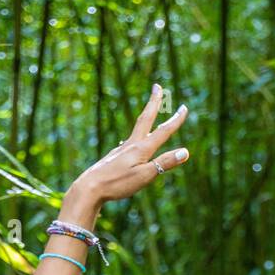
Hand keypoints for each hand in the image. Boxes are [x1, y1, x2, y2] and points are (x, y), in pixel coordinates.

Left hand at [66, 85, 188, 211]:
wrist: (89, 188)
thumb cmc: (117, 184)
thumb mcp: (145, 176)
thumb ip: (164, 163)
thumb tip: (185, 152)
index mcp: (141, 148)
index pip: (162, 132)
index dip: (175, 121)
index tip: (184, 108)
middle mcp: (131, 144)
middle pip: (145, 119)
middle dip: (153, 102)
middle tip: (157, 86)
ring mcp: (121, 150)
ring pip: (136, 130)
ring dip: (145, 117)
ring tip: (150, 110)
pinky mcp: (113, 157)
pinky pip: (128, 143)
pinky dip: (135, 137)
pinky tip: (131, 143)